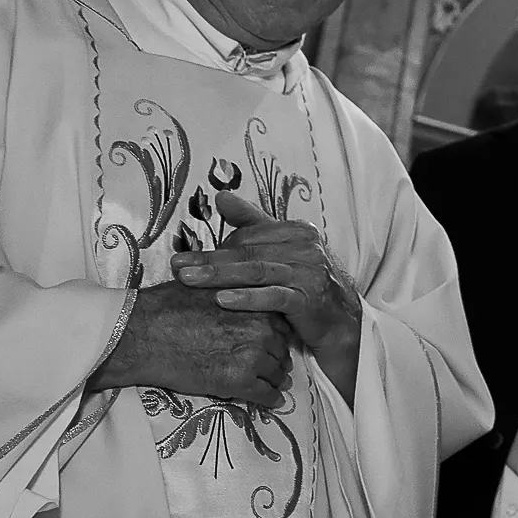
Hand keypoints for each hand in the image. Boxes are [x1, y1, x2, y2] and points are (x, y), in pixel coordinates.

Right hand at [88, 279, 293, 406]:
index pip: (281, 324)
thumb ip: (230, 288)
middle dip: (277, 358)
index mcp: (255, 304)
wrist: (141, 336)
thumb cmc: (165, 307)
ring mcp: (253, 357)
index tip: (271, 342)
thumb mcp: (205, 284)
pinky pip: (266, 395)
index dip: (275, 334)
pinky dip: (270, 399)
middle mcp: (262, 330)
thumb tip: (232, 284)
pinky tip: (272, 401)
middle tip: (273, 365)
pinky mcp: (239, 382)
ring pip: (277, 373)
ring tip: (275, 384)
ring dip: (276, 379)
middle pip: (282, 349)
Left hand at [170, 191, 360, 352]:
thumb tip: (221, 196)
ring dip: (219, 275)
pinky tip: (222, 300)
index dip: (215, 246)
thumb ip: (252, 223)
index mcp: (297, 231)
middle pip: (248, 251)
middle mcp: (306, 248)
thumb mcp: (283, 250)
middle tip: (176, 268)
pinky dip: (247, 298)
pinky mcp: (310, 299)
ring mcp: (309, 273)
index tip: (182, 257)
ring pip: (257, 271)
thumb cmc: (307, 284)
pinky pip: (274, 296)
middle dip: (209, 259)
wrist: (341, 320)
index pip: (249, 235)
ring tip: (188, 280)